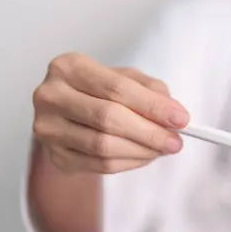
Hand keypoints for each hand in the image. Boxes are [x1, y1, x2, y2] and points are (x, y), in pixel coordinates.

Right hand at [32, 52, 189, 173]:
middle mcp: (51, 95)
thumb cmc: (100, 93)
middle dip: (150, 132)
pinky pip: (100, 165)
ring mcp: (49, 128)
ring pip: (104, 146)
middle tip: (176, 141)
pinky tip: (144, 156)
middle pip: (109, 118)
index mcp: (69, 67)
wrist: (68, 118)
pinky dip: (129, 162)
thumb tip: (174, 113)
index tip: (181, 119)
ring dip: (142, 151)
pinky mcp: (55, 155)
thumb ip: (151, 91)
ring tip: (163, 149)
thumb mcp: (126, 80)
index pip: (117, 88)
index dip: (152, 106)